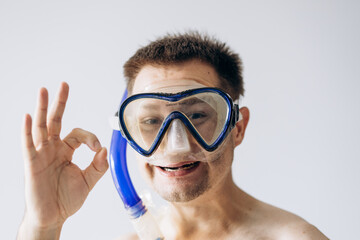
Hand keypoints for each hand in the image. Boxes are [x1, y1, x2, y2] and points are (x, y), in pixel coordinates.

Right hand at [18, 82, 107, 238]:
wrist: (53, 216)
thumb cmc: (67, 198)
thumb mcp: (88, 181)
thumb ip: (98, 166)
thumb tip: (104, 150)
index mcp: (66, 150)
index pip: (78, 134)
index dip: (90, 137)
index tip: (96, 148)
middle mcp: (53, 148)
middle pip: (56, 121)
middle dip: (59, 103)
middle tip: (64, 84)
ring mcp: (41, 154)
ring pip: (41, 127)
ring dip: (42, 108)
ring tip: (43, 90)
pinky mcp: (32, 163)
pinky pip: (29, 145)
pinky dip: (28, 131)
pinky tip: (28, 116)